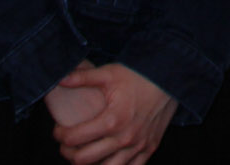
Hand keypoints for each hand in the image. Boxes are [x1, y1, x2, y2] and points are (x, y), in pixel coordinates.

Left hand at [51, 63, 176, 164]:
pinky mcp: (150, 148)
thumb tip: (60, 79)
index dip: (59, 135)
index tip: (59, 129)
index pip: (74, 138)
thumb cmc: (139, 75)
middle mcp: (125, 138)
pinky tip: (106, 161)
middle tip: (67, 144)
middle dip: (69, 153)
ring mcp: (138, 146)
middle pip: (84, 160)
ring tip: (84, 154)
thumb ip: (83, 77)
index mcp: (112, 120)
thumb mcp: (109, 73)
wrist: (171, 77)